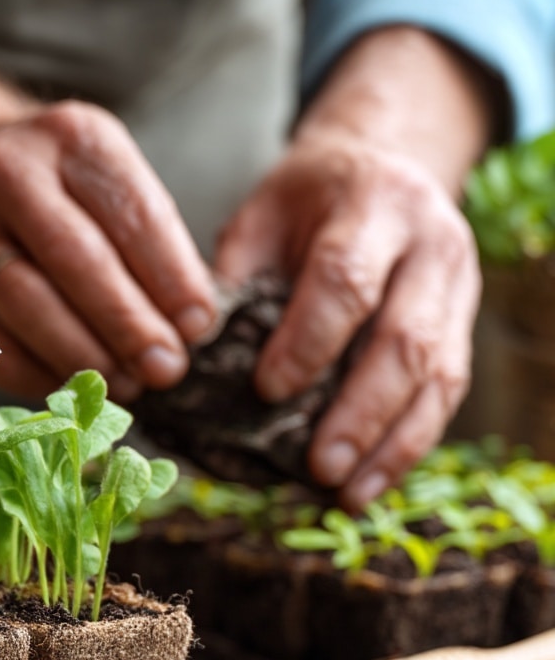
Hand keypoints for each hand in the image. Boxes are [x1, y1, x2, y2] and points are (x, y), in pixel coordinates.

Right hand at [0, 3, 216, 402]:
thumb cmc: (52, 182)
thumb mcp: (106, 175)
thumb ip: (150, 239)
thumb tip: (189, 325)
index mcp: (72, 139)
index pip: (132, 214)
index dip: (171, 279)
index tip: (199, 327)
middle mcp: (9, 173)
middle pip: (76, 260)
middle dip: (128, 324)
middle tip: (166, 369)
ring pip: (26, 303)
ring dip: (84, 355)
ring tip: (126, 384)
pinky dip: (37, 373)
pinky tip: (72, 385)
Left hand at [215, 127, 480, 509]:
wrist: (382, 165)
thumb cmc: (307, 199)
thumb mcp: (261, 215)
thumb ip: (237, 278)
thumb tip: (196, 359)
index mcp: (375, 204)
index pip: (346, 281)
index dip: (309, 340)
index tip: (268, 389)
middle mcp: (432, 245)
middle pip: (405, 339)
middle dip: (360, 411)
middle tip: (318, 465)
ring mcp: (458, 287)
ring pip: (439, 375)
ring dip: (392, 443)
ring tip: (348, 493)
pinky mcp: (463, 324)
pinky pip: (447, 391)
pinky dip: (410, 441)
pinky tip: (373, 480)